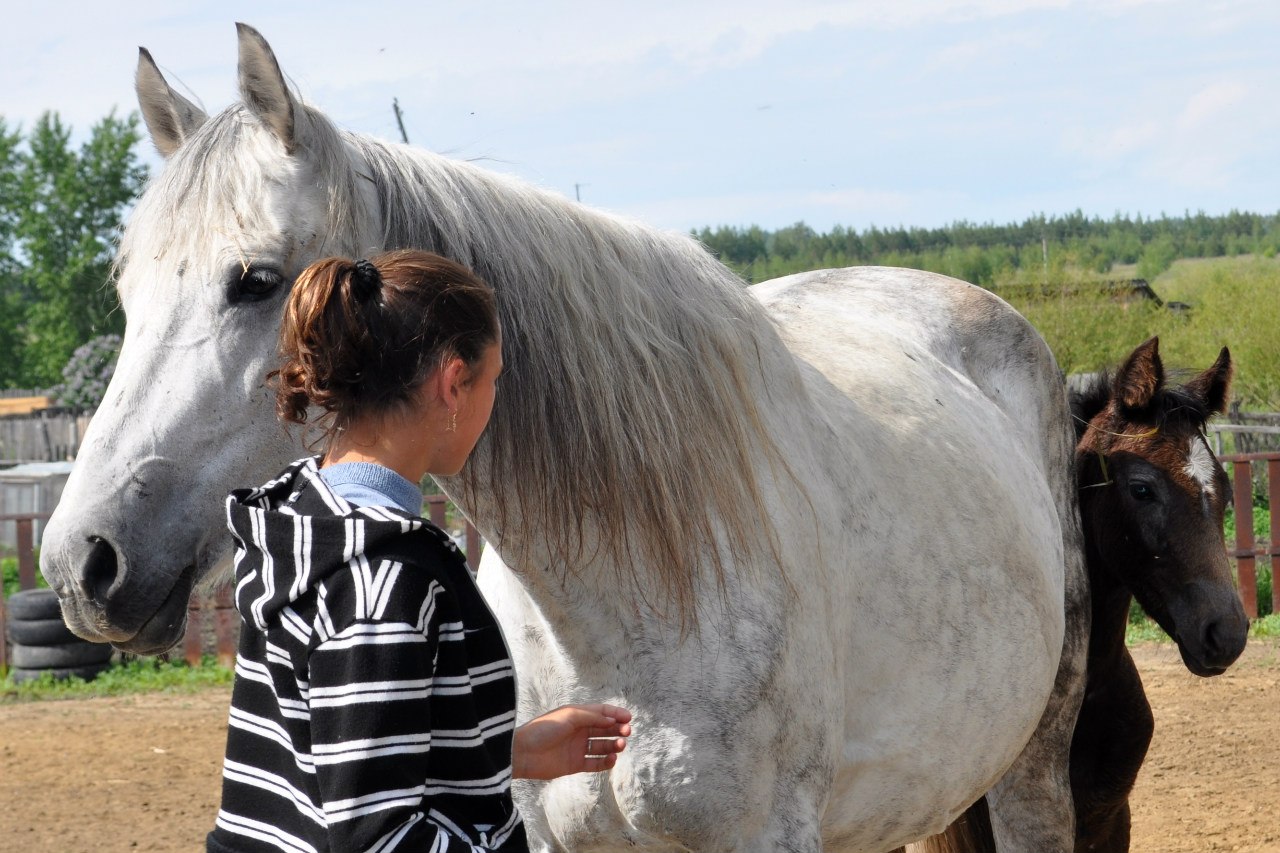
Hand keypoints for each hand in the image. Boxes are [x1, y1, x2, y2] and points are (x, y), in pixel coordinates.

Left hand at [512, 703, 631, 779]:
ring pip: (602, 746)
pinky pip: (595, 763)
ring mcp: (578, 748)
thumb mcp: (569, 716)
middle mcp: (579, 731)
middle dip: (618, 729)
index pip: (601, 713)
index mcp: (577, 715)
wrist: (524, 752)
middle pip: (605, 729)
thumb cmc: (544, 729)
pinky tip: (613, 759)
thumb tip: (612, 720)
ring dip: (614, 745)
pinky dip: (606, 762)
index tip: (628, 718)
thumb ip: (591, 717)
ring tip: (621, 745)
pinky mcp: (575, 764)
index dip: (615, 714)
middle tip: (627, 731)